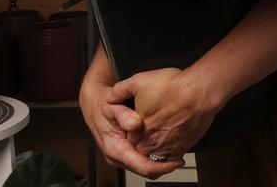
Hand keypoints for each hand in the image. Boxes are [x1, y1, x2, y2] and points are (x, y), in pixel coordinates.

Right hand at [79, 53, 183, 178]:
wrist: (95, 106)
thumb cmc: (103, 106)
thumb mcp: (112, 105)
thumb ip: (123, 115)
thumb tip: (135, 123)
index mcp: (115, 149)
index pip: (142, 167)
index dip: (161, 166)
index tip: (176, 161)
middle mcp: (118, 157)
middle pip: (146, 170)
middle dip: (164, 166)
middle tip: (181, 157)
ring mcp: (122, 157)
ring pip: (145, 166)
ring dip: (160, 161)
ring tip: (176, 151)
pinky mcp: (127, 153)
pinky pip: (143, 160)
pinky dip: (154, 155)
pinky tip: (165, 146)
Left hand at [107, 67, 221, 160]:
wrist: (199, 92)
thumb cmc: (172, 86)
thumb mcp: (139, 81)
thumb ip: (120, 90)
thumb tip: (110, 97)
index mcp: (138, 129)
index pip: (128, 140)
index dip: (130, 132)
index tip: (135, 126)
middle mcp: (151, 142)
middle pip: (140, 150)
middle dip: (141, 143)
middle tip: (146, 132)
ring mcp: (168, 146)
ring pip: (156, 157)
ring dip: (155, 149)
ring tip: (159, 137)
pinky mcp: (183, 147)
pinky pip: (172, 159)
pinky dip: (170, 154)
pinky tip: (171, 143)